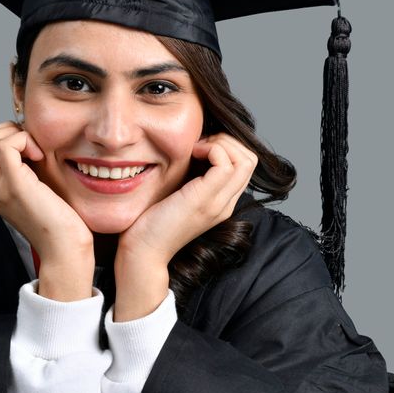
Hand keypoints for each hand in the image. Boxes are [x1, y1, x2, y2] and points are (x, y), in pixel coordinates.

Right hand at [0, 121, 94, 299]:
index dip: (5, 136)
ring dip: (14, 134)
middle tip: (32, 143)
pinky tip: (40, 156)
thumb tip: (35, 141)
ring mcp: (0, 189)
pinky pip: (6, 146)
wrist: (66, 251)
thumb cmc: (62, 222)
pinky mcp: (15, 187)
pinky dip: (24, 141)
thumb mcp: (41, 189)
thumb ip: (32, 169)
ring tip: (36, 150)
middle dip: (6, 130)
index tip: (31, 146)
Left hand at [113, 134, 257, 319]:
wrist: (143, 251)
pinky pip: (225, 164)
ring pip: (244, 160)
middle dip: (227, 141)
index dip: (226, 147)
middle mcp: (226, 204)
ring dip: (220, 143)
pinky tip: (191, 153)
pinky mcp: (204, 200)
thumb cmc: (152, 221)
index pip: (245, 165)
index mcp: (222, 203)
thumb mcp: (178, 193)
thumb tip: (192, 147)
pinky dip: (212, 149)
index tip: (199, 147)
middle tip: (199, 145)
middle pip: (250, 160)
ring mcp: (218, 203)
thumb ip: (191, 176)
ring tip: (195, 149)